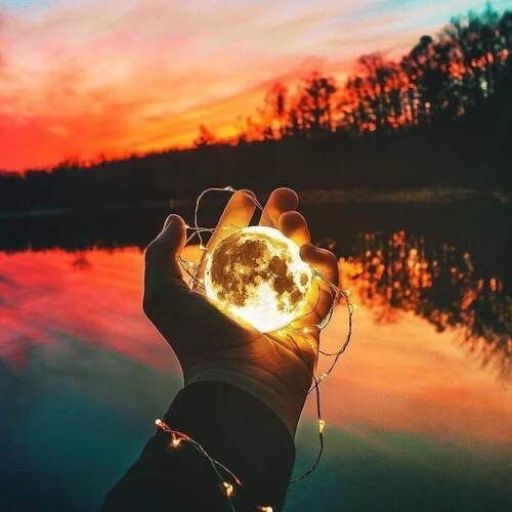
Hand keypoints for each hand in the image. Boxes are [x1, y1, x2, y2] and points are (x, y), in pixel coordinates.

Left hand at [143, 188, 337, 434]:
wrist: (239, 385)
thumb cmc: (200, 342)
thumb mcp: (164, 296)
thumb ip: (160, 255)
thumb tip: (174, 219)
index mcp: (223, 284)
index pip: (234, 242)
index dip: (238, 216)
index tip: (246, 196)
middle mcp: (253, 292)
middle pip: (271, 245)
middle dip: (279, 216)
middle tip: (285, 196)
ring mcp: (282, 305)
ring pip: (299, 260)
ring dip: (302, 235)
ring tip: (295, 223)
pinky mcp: (308, 319)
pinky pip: (322, 286)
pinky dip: (323, 266)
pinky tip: (311, 254)